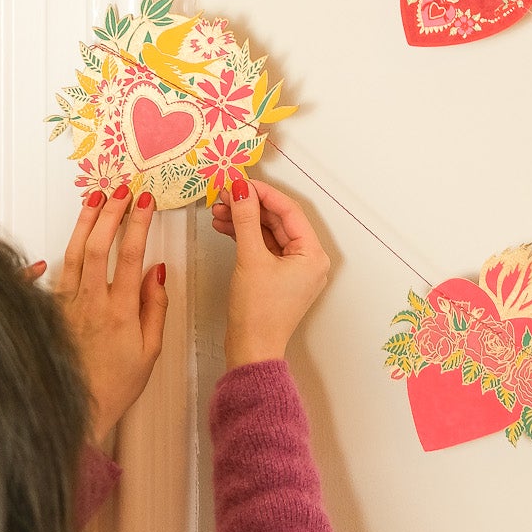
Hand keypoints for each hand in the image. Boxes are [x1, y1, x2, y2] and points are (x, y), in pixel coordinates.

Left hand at [48, 186, 168, 444]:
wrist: (76, 413)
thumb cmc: (114, 386)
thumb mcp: (150, 351)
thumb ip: (155, 308)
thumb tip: (157, 271)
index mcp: (120, 312)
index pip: (131, 254)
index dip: (138, 222)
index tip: (146, 201)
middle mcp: (91, 303)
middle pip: (98, 246)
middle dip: (111, 212)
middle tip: (121, 189)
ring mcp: (67, 305)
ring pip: (72, 253)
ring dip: (85, 221)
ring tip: (96, 199)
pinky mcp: (51, 311)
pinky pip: (53, 274)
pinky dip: (57, 251)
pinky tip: (66, 236)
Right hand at [209, 176, 329, 365]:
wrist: (250, 350)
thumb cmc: (257, 311)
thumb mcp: (250, 258)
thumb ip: (245, 219)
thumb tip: (240, 188)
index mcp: (312, 254)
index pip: (289, 211)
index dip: (263, 193)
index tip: (239, 181)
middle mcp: (308, 259)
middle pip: (278, 220)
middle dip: (250, 206)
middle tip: (224, 194)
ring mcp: (293, 269)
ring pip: (268, 233)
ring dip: (244, 220)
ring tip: (218, 210)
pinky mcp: (277, 276)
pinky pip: (263, 247)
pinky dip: (244, 236)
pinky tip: (224, 226)